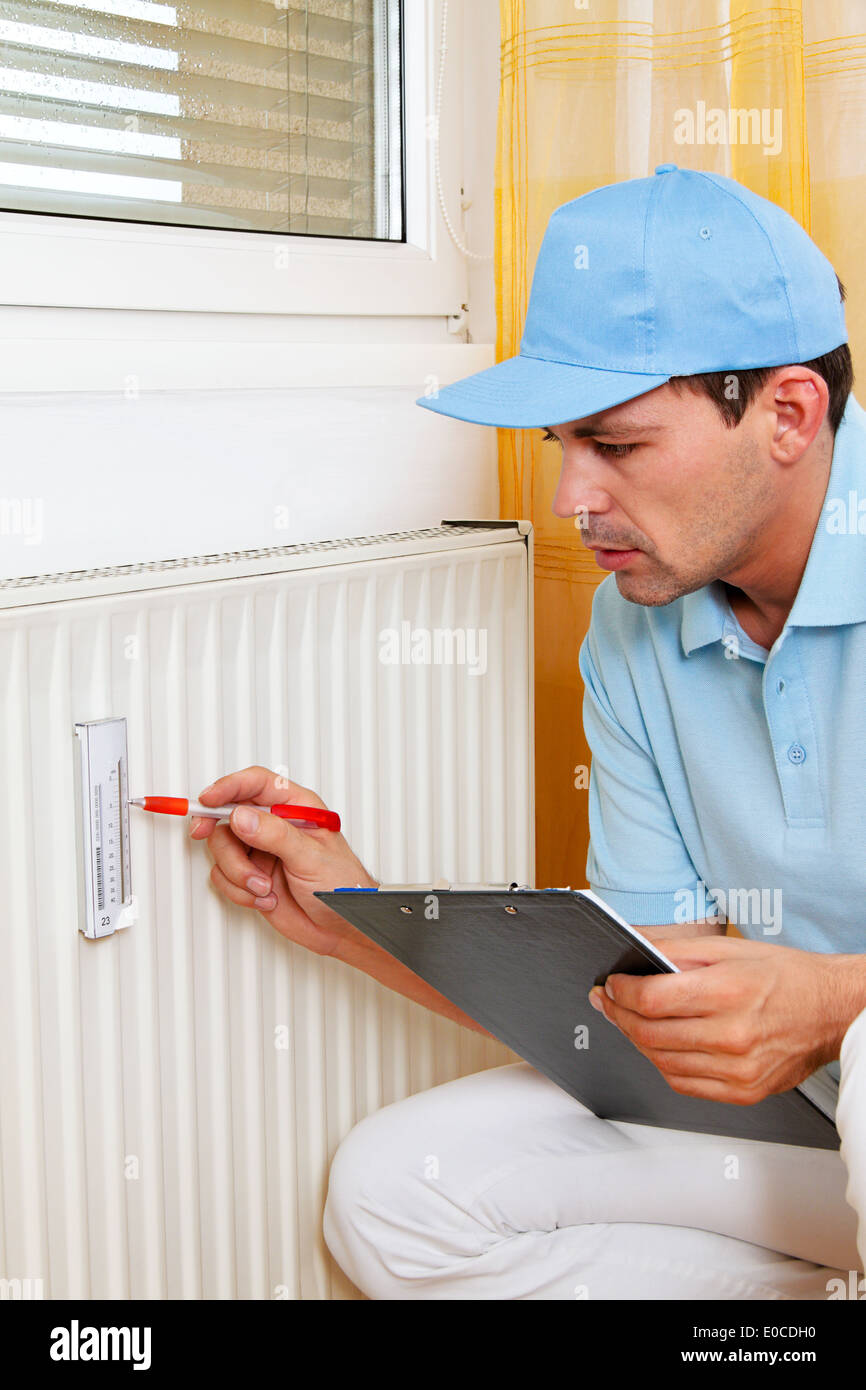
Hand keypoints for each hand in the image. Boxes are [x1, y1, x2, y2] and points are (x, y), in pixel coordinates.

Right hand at [190, 765, 376, 955]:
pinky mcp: (251, 876)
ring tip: (263, 887)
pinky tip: (265, 898)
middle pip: (229, 816)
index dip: (228, 786)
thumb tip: (241, 816)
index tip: (207, 799)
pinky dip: (239, 891)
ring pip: (222, 849)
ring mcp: (260, 852)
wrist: (341, 928)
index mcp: (296, 808)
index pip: (256, 784)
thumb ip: (275, 835)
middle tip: (202, 834)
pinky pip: (223, 877)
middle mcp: (274, 826)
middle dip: (221, 835)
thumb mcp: (311, 856)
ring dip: (237, 873)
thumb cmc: (342, 886)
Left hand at [588, 934, 865, 1104]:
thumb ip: (674, 950)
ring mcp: (738, 1069)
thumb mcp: (727, 948)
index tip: (609, 984)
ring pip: (661, 1061)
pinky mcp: (743, 1091)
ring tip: (629, 1020)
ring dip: (636, 1039)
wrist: (831, 1011)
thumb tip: (631, 949)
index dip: (620, 992)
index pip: (651, 999)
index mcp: (727, 992)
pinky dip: (662, 1064)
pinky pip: (683, 1083)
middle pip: (650, 1032)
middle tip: (607, 1000)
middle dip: (618, 1014)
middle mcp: (732, 1035)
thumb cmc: (784, 976)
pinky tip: (659, 1045)